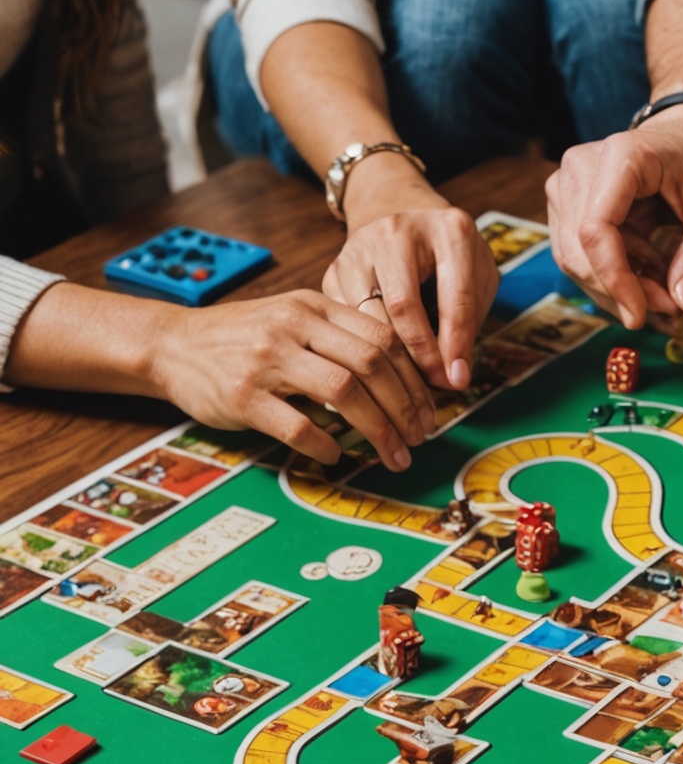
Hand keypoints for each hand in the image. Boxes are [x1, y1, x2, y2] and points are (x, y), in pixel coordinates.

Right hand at [150, 291, 435, 471]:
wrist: (172, 344)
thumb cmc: (244, 338)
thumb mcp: (294, 319)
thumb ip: (341, 338)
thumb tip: (404, 380)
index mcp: (313, 306)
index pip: (383, 339)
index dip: (415, 379)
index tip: (429, 410)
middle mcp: (293, 326)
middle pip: (371, 365)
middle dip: (405, 407)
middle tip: (419, 437)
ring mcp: (267, 360)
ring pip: (343, 393)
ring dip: (377, 430)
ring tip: (393, 455)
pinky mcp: (243, 396)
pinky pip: (298, 426)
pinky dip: (326, 446)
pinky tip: (336, 456)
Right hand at [321, 163, 498, 390]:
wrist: (407, 222)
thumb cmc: (451, 259)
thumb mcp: (476, 281)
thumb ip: (467, 323)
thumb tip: (452, 377)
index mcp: (449, 231)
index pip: (453, 297)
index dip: (456, 345)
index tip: (458, 381)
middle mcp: (398, 232)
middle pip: (403, 306)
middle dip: (419, 356)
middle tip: (431, 389)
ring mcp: (359, 248)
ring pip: (367, 317)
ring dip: (388, 360)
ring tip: (407, 386)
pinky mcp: (334, 269)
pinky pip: (345, 321)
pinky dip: (362, 350)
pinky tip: (379, 371)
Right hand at [546, 104, 682, 330]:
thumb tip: (682, 304)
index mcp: (618, 157)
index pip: (595, 230)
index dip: (614, 279)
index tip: (641, 316)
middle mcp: (579, 167)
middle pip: (579, 252)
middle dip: (620, 291)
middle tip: (668, 308)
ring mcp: (565, 185)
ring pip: (574, 261)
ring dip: (617, 287)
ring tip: (663, 284)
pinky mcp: (565, 204)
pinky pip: (579, 256)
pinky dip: (613, 275)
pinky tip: (647, 270)